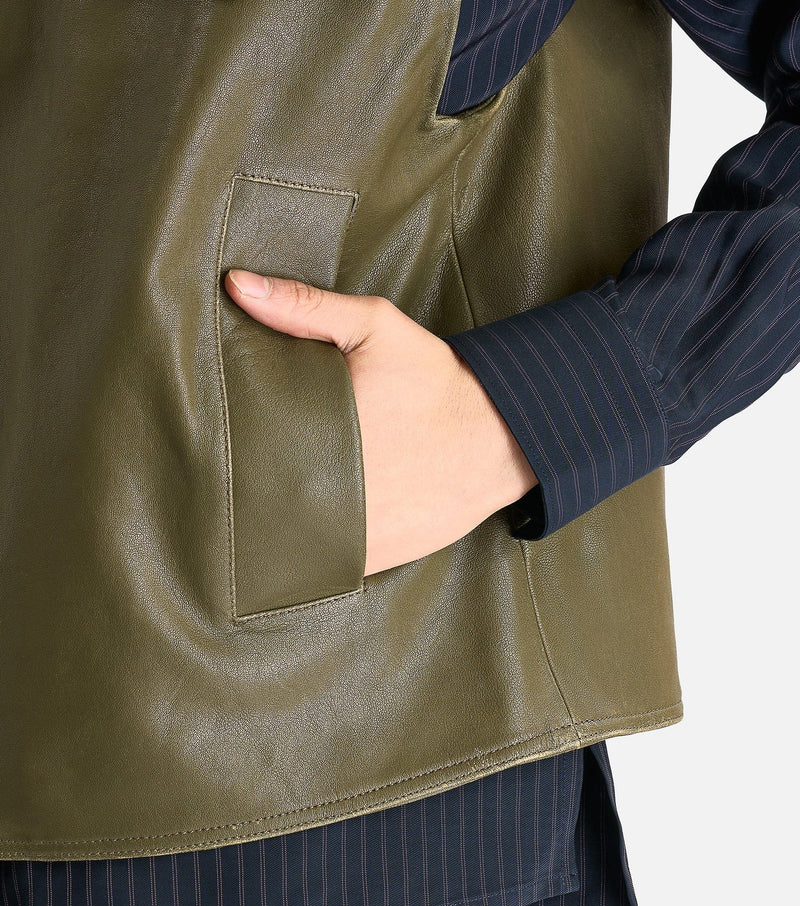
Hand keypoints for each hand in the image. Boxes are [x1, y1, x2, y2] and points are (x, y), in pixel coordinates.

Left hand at [224, 269, 538, 576]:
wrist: (498, 438)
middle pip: (257, 498)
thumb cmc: (435, 381)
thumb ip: (305, 308)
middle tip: (228, 471)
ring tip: (260, 502)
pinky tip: (302, 528)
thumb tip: (237, 286)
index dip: (221, 447)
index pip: (242, 450)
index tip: (211, 438)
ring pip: (283, 540)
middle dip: (243, 484)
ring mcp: (350, 533)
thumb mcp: (376, 328)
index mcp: (318, 431)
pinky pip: (319, 561)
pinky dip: (307, 550)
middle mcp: (329, 491)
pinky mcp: (371, 558)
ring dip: (270, 526)